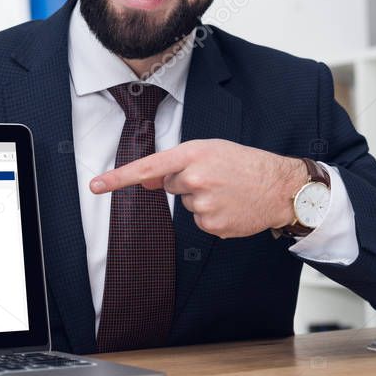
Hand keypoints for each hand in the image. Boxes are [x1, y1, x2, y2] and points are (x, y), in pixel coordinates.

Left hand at [89, 139, 306, 238]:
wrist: (280, 186)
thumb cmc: (245, 163)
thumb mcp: (210, 151)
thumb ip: (176, 165)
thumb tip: (145, 181)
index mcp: (193, 154)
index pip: (148, 167)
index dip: (118, 178)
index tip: (95, 186)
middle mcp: (196, 179)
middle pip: (171, 186)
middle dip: (188, 182)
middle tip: (217, 177)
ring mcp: (204, 204)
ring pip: (186, 204)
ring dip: (202, 199)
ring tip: (228, 191)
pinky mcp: (213, 224)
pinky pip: (199, 220)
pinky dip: (212, 214)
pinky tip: (231, 205)